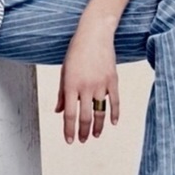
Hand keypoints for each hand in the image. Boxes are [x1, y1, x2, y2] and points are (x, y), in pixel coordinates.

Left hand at [55, 19, 119, 143]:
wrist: (94, 34)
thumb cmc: (76, 51)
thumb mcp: (64, 70)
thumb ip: (62, 92)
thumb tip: (59, 111)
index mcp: (71, 84)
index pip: (69, 114)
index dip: (69, 130)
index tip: (69, 140)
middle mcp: (86, 86)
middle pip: (85, 116)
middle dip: (83, 132)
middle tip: (82, 140)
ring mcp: (101, 84)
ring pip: (100, 112)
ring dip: (98, 127)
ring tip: (95, 135)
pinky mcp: (113, 80)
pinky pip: (115, 102)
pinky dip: (114, 114)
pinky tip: (112, 123)